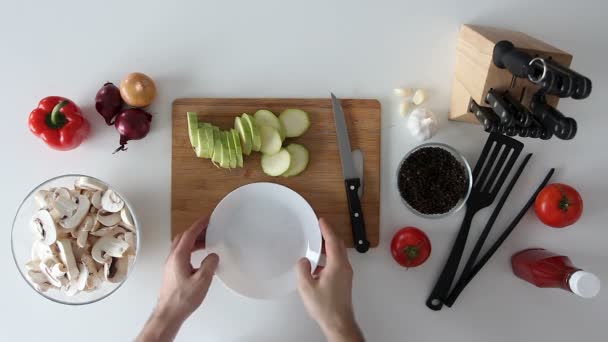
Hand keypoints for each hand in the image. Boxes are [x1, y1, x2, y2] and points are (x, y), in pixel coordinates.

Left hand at [158, 216, 218, 320]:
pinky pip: (182, 254)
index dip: (200, 224)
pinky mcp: (172, 272)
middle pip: (183, 237)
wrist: (169, 313)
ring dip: (194, 241)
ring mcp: (171, 265)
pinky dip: (191, 250)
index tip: (208, 218)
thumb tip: (213, 256)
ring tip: (207, 241)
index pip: (189, 234)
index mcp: (178, 256)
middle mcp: (172, 258)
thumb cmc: (182, 299)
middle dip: (196, 230)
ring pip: (182, 246)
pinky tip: (200, 257)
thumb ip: (210, 264)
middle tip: (209, 228)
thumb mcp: (202, 280)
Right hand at [296, 218, 363, 341]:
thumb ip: (303, 270)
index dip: (326, 229)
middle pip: (338, 245)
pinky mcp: (344, 281)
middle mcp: (344, 267)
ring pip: (338, 255)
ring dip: (328, 248)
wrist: (338, 322)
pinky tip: (317, 266)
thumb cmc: (326, 307)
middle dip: (329, 235)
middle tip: (320, 229)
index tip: (321, 221)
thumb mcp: (307, 286)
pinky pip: (337, 264)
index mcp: (337, 265)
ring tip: (317, 245)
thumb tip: (303, 261)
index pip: (333, 240)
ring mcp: (345, 275)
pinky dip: (328, 259)